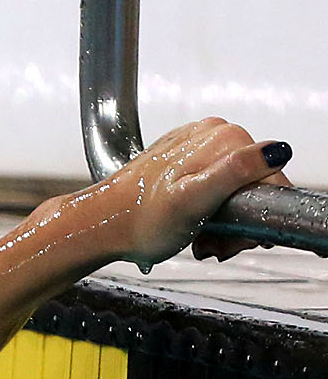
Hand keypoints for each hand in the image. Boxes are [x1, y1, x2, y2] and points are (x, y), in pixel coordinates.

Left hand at [72, 118, 292, 267]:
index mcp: (225, 138)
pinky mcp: (187, 162)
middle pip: (256, 185)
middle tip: (215, 244)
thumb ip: (236, 173)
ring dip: (227, 224)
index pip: (273, 178)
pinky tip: (194, 227)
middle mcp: (214, 134)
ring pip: (239, 191)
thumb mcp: (194, 200)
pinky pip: (219, 190)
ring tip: (202, 239)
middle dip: (241, 222)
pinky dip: (212, 213)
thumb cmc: (139, 222)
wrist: (102, 226)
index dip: (260, 213)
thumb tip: (276, 151)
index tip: (236, 235)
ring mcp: (199, 147)